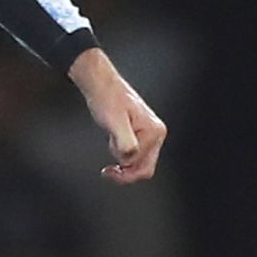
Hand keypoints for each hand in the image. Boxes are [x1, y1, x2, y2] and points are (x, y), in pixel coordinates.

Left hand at [69, 50, 166, 182]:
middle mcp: (156, 132)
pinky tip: (112, 144)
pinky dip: (121, 153)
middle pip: (144, 167)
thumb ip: (125, 142)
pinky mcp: (140, 132)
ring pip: (137, 161)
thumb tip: (130, 155)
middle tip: (108, 169)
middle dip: (125, 168)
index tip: (108, 171)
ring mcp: (149, 133)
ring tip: (111, 142)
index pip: (144, 167)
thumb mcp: (114, 122)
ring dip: (121, 158)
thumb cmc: (107, 99)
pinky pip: (134, 153)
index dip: (125, 171)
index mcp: (154, 131)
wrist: (100, 85)